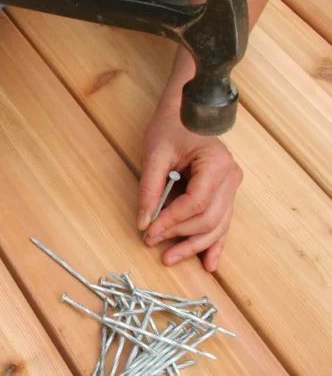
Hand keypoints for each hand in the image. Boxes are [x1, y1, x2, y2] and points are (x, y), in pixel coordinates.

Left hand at [137, 105, 242, 271]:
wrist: (188, 112)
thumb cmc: (172, 126)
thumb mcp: (155, 154)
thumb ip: (150, 189)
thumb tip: (144, 222)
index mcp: (217, 163)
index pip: (196, 203)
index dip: (172, 221)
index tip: (150, 232)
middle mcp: (231, 177)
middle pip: (209, 218)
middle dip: (181, 236)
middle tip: (153, 243)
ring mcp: (231, 186)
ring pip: (217, 225)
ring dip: (195, 245)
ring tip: (171, 258)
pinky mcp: (225, 193)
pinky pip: (223, 222)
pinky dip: (215, 243)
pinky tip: (208, 263)